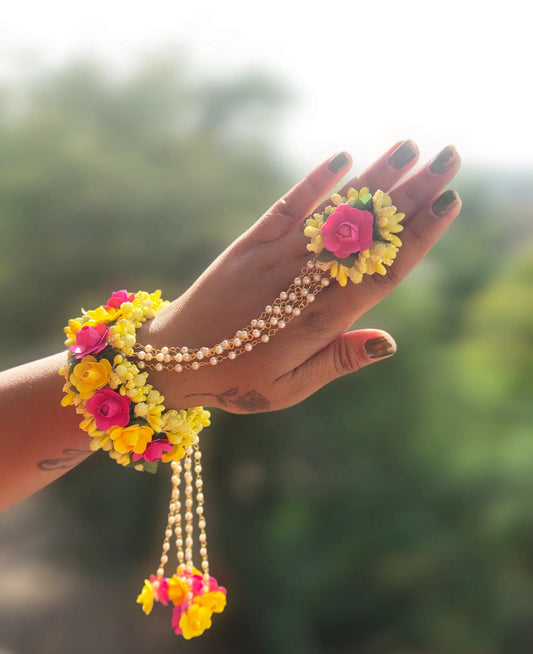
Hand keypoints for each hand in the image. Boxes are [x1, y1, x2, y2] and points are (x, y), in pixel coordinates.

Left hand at [140, 141, 460, 412]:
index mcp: (317, 321)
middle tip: (449, 159)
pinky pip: (286, 208)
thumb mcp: (290, 388)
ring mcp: (273, 257)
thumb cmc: (235, 380)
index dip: (417, 237)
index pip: (380, 272)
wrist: (169, 361)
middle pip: (365, 234)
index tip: (449, 203)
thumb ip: (337, 360)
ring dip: (372, 180)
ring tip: (409, 148)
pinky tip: (342, 158)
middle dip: (410, 195)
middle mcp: (300, 281)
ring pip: (332, 215)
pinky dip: (313, 183)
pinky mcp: (247, 244)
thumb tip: (389, 341)